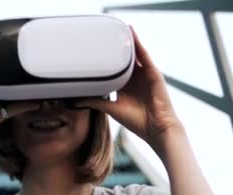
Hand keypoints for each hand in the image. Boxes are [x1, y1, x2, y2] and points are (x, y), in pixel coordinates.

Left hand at [75, 26, 182, 150]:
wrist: (156, 128)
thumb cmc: (137, 121)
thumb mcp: (111, 109)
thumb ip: (95, 102)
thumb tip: (75, 101)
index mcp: (125, 86)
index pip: (114, 68)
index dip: (106, 59)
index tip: (94, 50)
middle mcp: (135, 78)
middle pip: (124, 59)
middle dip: (117, 47)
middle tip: (105, 33)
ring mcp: (145, 75)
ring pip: (135, 54)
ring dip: (128, 41)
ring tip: (119, 27)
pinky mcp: (154, 73)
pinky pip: (145, 56)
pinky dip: (139, 45)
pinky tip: (132, 35)